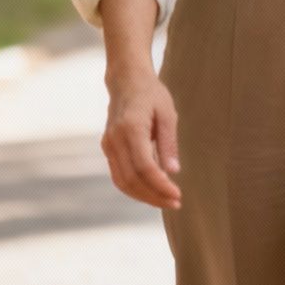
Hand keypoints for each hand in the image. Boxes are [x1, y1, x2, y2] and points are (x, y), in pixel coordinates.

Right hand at [102, 68, 181, 208]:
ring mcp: (108, 145)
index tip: (177, 195)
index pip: (144, 167)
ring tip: (166, 201)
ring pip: (122, 181)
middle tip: (176, 203)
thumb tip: (173, 172)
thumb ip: (168, 143)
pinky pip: (118, 175)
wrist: (126, 81)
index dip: (160, 185)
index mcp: (131, 128)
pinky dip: (134, 188)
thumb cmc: (151, 95)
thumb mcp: (167, 114)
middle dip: (154, 196)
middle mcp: (115, 139)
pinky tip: (151, 191)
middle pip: (132, 179)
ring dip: (144, 196)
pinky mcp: (107, 148)